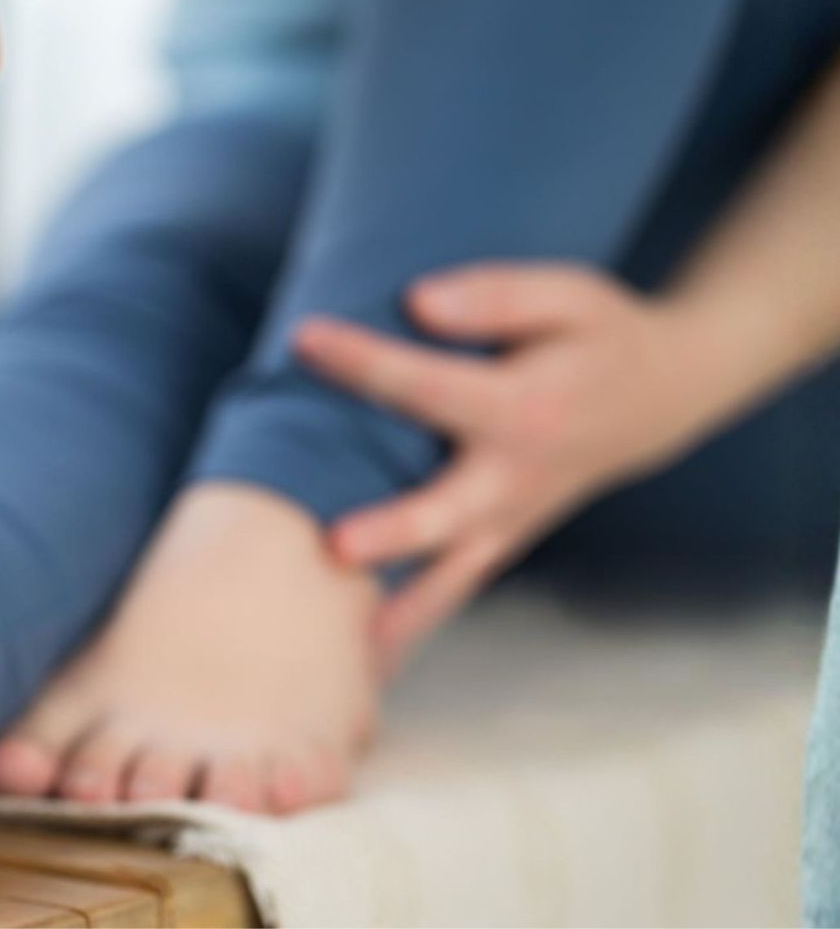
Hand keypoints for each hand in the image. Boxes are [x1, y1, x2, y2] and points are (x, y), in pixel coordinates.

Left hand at [292, 263, 713, 669]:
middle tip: (335, 545)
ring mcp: (508, 521)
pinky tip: (357, 668)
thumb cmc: (597, 337)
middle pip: (445, 511)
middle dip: (393, 531)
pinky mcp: (500, 542)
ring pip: (447, 576)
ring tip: (337, 655)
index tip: (304, 337)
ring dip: (394, 613)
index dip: (364, 360)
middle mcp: (513, 478)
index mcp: (523, 408)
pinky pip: (452, 591)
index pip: (428, 384)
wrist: (659, 397)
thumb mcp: (568, 296)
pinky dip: (410, 627)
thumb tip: (419, 303)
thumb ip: (497, 295)